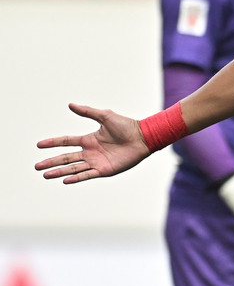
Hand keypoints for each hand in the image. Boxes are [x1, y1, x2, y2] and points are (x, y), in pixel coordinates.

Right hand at [35, 103, 149, 183]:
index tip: (39, 145)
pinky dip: (76, 178)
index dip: (53, 143)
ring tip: (45, 175)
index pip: (66, 142)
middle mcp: (90, 152)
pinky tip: (65, 180)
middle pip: (66, 158)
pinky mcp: (105, 170)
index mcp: (89, 139)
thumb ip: (88, 112)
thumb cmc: (127, 126)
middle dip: (51, 162)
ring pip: (73, 168)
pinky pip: (87, 175)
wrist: (143, 137)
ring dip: (59, 172)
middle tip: (37, 166)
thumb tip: (70, 104)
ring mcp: (97, 162)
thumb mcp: (105, 116)